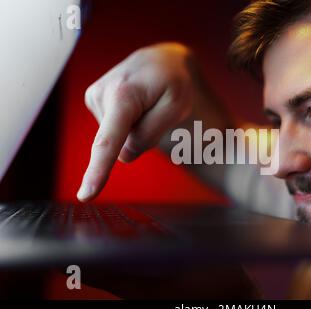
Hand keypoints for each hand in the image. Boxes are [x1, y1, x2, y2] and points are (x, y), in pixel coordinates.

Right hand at [78, 43, 196, 201]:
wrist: (162, 61)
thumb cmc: (173, 82)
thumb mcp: (176, 107)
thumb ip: (150, 134)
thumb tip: (123, 155)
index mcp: (123, 96)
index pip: (109, 141)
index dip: (98, 171)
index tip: (85, 195)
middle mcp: (101, 94)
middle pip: (121, 142)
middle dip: (141, 134)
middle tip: (155, 109)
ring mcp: (95, 96)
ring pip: (118, 136)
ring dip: (135, 126)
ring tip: (145, 102)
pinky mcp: (94, 100)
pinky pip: (114, 128)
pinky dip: (128, 122)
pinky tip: (135, 104)